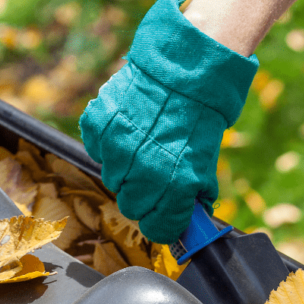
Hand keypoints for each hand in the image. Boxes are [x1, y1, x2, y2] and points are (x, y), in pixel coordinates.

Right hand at [79, 0, 258, 243]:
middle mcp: (144, 172)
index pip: (158, 229)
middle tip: (155, 180)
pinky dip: (109, 146)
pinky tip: (128, 132)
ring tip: (143, 149)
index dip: (163, 225)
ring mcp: (117, 149)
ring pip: (113, 180)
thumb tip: (192, 222)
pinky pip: (97, 151)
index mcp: (175, 186)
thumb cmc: (198, 122)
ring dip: (126, 171)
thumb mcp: (206, 165)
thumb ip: (195, 197)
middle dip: (144, 199)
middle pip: (132, 207)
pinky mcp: (98, 127)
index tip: (165, 218)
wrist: (182, 74)